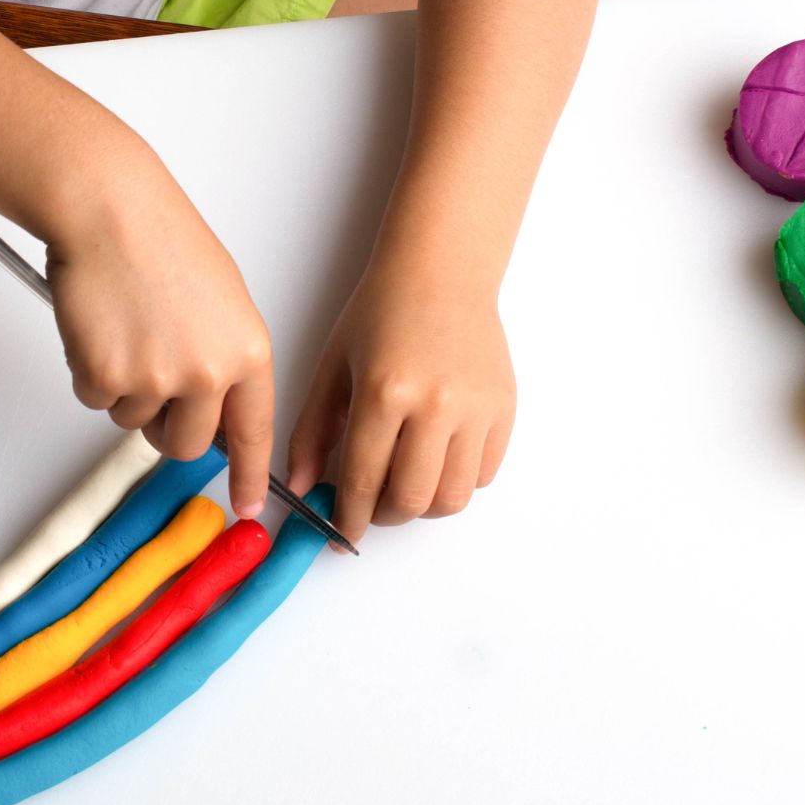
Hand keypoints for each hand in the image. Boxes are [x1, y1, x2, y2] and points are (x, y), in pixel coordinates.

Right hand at [45, 163, 275, 518]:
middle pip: (188, 444)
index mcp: (248, 351)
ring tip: (125, 329)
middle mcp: (210, 373)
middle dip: (167, 427)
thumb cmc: (160, 240)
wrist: (108, 208)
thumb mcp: (221, 302)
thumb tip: (216, 412)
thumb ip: (225, 361)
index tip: (249, 506)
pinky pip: (96, 401)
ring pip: (137, 423)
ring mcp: (158, 379)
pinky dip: (91, 372)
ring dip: (126, 391)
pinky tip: (99, 326)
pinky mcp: (107, 378)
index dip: (250, 475)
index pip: (255, 432)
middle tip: (150, 380)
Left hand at [284, 259, 515, 545]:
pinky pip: (483, 474)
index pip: (363, 479)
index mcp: (385, 392)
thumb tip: (300, 486)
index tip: (342, 532)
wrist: (441, 272)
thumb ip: (313, 429)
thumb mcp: (334, 366)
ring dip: (423, 506)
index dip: (349, 517)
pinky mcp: (504, 409)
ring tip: (403, 486)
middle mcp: (436, 404)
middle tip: (370, 508)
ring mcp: (476, 409)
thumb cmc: (382, 312)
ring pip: (453, 497)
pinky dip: (457, 481)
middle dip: (384, 517)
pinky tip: (435, 460)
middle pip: (412, 499)